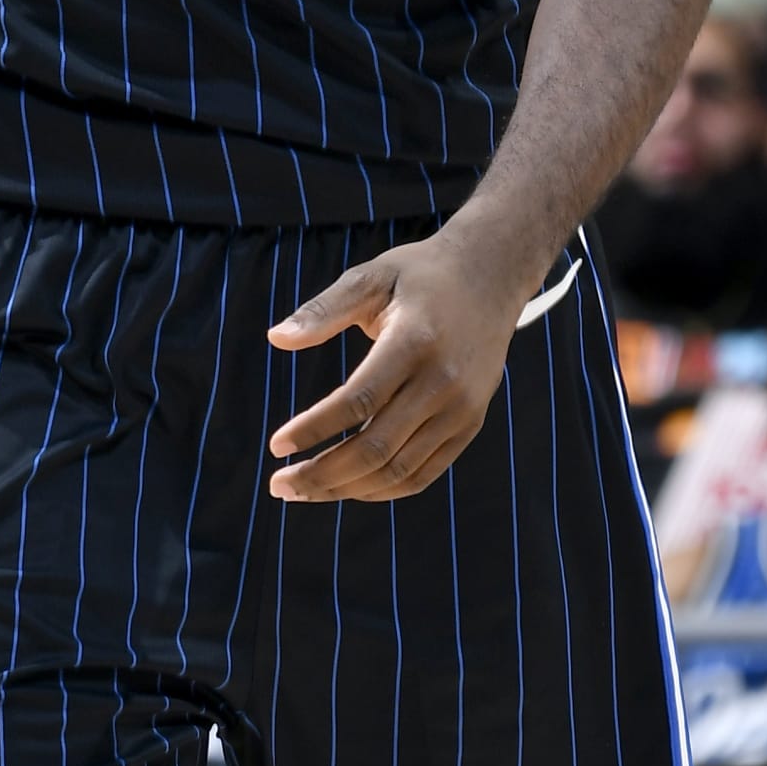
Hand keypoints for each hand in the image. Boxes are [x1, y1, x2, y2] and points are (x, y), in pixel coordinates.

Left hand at [265, 227, 526, 502]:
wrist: (491, 277)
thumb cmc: (420, 276)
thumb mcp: (372, 276)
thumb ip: (324, 309)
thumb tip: (275, 338)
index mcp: (415, 341)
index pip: (358, 401)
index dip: (313, 429)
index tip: (276, 445)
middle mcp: (443, 383)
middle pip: (375, 448)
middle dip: (322, 474)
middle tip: (279, 484)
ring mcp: (461, 410)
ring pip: (398, 471)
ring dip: (346, 488)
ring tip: (304, 490)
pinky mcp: (470, 425)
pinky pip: (423, 473)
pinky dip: (382, 489)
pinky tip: (348, 487)